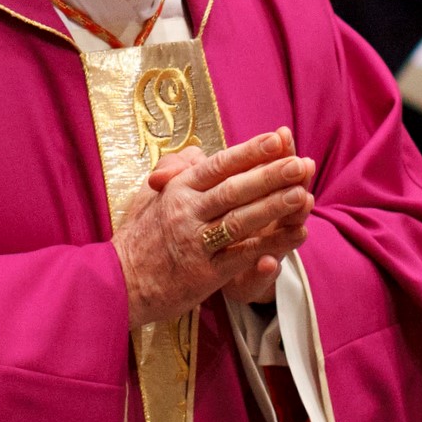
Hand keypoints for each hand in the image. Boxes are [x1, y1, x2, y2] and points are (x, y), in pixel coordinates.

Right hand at [115, 127, 314, 327]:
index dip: (250, 151)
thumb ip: (177, 169)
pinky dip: (271, 245)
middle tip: (301, 163)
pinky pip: (242, 255)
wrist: (118, 283)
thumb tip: (200, 151)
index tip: (278, 138)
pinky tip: (295, 235)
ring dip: (275, 207)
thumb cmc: (139, 236)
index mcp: (177, 189)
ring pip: (241, 220)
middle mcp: (186, 212)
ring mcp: (195, 243)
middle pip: (234, 189)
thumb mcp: (150, 194)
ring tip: (303, 194)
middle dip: (271, 175)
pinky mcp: (204, 274)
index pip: (219, 165)